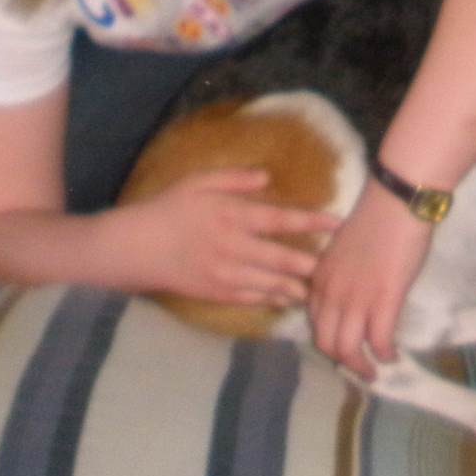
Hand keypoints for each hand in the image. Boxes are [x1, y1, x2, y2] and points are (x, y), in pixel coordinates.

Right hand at [117, 168, 339, 306]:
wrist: (137, 248)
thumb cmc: (169, 209)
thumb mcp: (198, 181)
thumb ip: (234, 177)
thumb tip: (267, 175)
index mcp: (231, 215)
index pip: (280, 219)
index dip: (311, 222)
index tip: (337, 223)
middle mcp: (233, 246)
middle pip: (282, 258)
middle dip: (312, 263)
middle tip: (338, 266)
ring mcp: (226, 273)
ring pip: (271, 283)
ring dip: (298, 286)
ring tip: (321, 289)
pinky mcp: (217, 293)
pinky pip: (252, 298)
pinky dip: (273, 299)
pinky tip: (289, 299)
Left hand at [310, 183, 434, 376]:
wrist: (395, 205)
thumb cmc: (375, 221)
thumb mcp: (344, 252)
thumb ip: (342, 277)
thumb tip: (354, 297)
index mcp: (320, 279)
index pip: (316, 323)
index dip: (330, 340)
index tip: (345, 345)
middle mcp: (332, 294)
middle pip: (327, 344)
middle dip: (343, 361)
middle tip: (359, 366)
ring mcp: (356, 299)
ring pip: (348, 350)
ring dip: (362, 367)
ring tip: (374, 370)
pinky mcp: (383, 301)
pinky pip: (379, 341)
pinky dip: (385, 354)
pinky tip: (393, 354)